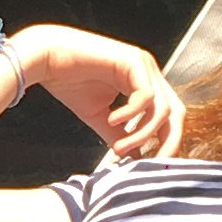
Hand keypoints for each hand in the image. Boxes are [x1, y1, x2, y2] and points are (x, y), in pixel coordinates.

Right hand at [3, 25, 176, 159]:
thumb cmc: (66, 80)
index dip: (166, 142)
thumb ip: (120, 135)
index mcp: (143, 83)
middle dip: (167, 142)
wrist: (43, 58)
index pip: (169, 116)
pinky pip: (146, 96)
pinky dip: (131, 114)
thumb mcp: (99, 116)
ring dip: (142, 134)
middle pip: (177, 112)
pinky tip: (111, 119)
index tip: (152, 164)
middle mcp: (148, 72)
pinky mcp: (133, 61)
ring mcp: (143, 65)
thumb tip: (136, 157)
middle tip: (150, 164)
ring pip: (163, 108)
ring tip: (119, 148)